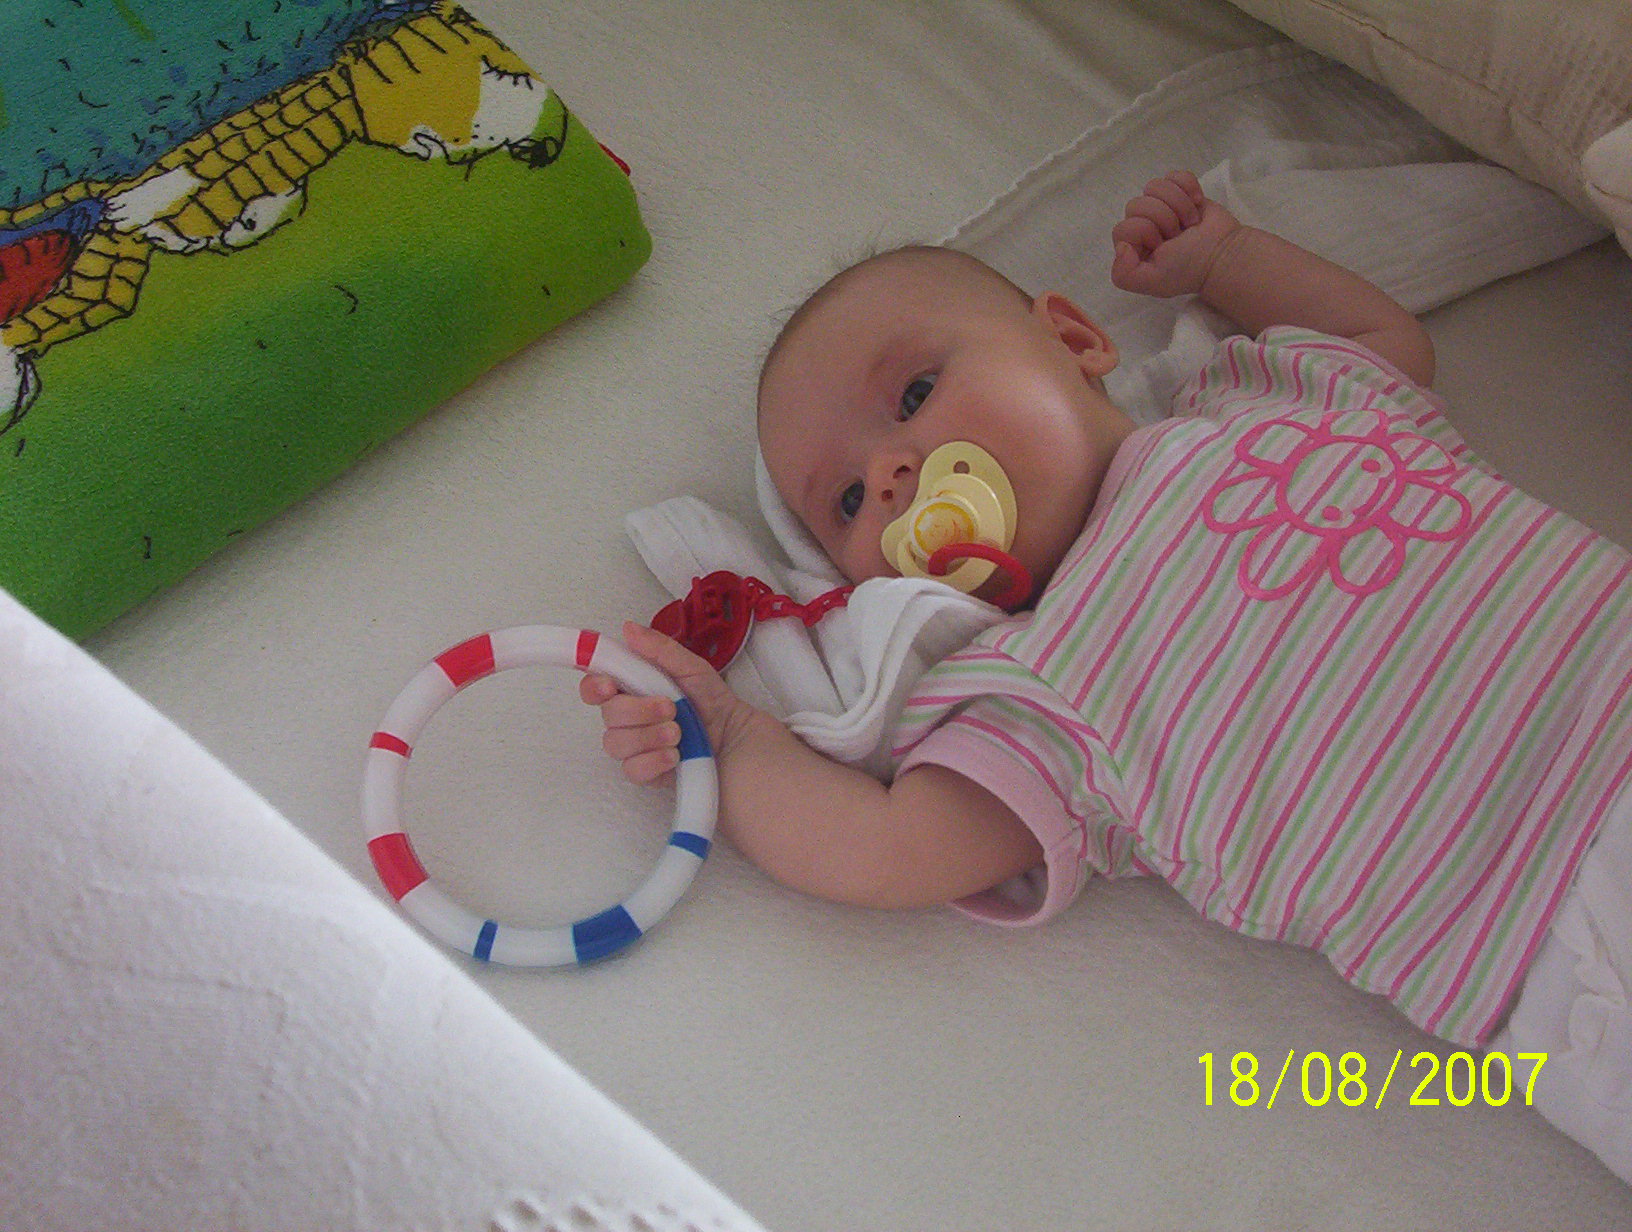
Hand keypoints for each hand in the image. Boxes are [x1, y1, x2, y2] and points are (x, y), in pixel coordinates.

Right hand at [578, 620, 760, 783]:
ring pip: (616, 743)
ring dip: (649, 736)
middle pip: (608, 715)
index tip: (609, 686)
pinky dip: (654, 761)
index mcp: (631, 688)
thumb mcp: (691, 667)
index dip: (594, 685)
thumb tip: (629, 629)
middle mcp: (627, 716)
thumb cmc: (712, 700)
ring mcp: (634, 746)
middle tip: (670, 708)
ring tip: (679, 733)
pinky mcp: (644, 771)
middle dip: (639, 711)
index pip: (594, 685)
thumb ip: (660, 649)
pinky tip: (675, 756)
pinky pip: (632, 769)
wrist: (734, 737)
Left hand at [1110, 170, 1241, 298]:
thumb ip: (1123, 275)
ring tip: (1190, 224)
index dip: (1145, 232)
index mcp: (1133, 246)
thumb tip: (1121, 247)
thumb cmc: (1188, 269)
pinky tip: (1197, 204)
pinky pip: (1175, 175)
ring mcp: (1161, 205)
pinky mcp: (1181, 191)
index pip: (1124, 227)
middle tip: (1179, 235)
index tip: (1163, 245)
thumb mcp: (1152, 282)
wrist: (1224, 254)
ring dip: (1179, 205)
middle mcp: (1143, 224)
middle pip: (1137, 204)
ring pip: (1155, 186)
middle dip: (1164, 219)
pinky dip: (1189, 187)